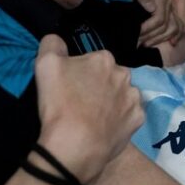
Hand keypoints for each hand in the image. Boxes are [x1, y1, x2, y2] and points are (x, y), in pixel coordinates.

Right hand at [34, 35, 143, 183]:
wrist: (75, 145)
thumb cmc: (59, 103)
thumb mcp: (45, 64)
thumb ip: (52, 45)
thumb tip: (57, 40)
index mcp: (104, 59)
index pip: (92, 61)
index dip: (80, 74)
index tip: (71, 88)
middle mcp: (124, 74)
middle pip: (109, 77)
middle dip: (99, 85)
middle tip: (81, 103)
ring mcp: (134, 98)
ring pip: (122, 95)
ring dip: (111, 101)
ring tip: (94, 118)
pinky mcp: (138, 119)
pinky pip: (130, 115)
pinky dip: (120, 120)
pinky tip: (106, 128)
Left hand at [121, 0, 183, 46]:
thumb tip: (152, 8)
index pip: (159, 19)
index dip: (147, 29)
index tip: (136, 35)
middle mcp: (169, 2)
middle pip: (165, 26)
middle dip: (150, 36)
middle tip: (137, 42)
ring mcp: (172, 9)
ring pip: (173, 29)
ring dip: (159, 39)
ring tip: (145, 44)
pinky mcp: (173, 15)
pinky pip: (179, 28)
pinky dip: (176, 36)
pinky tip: (171, 43)